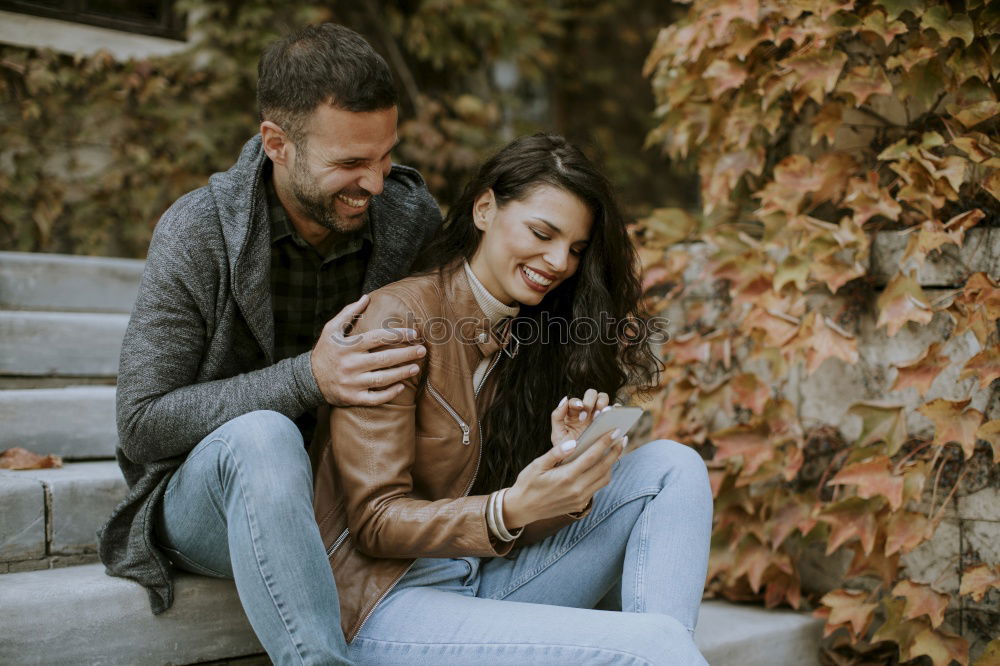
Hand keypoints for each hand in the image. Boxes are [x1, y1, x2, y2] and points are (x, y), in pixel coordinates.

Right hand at [310, 294, 426, 406]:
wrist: (308, 380)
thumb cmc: (324, 351)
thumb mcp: (331, 330)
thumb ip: (349, 313)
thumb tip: (366, 297)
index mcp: (348, 346)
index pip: (377, 338)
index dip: (397, 335)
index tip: (414, 333)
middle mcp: (351, 364)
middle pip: (384, 359)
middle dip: (405, 354)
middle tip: (422, 350)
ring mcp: (352, 383)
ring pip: (382, 379)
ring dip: (402, 373)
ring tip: (416, 367)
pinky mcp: (352, 398)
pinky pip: (374, 398)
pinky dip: (389, 394)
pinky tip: (401, 387)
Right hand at [503, 427, 626, 528]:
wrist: (522, 509)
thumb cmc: (528, 483)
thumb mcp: (537, 465)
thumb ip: (556, 453)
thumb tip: (573, 443)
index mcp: (566, 477)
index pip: (592, 456)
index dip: (605, 442)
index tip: (615, 431)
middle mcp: (577, 489)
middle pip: (604, 467)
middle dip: (615, 451)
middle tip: (622, 437)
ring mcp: (580, 498)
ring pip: (604, 478)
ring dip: (612, 463)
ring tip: (616, 448)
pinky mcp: (580, 504)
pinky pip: (598, 487)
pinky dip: (604, 474)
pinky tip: (604, 463)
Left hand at [549, 388, 610, 446]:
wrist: (581, 464)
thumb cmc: (566, 448)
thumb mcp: (558, 434)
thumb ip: (557, 416)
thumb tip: (564, 399)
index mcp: (572, 412)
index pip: (575, 401)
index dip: (578, 403)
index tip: (581, 414)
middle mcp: (586, 410)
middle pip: (591, 394)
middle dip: (591, 401)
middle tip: (591, 414)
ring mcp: (598, 414)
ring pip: (603, 398)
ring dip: (603, 402)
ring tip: (602, 415)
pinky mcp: (610, 420)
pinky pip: (616, 409)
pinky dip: (616, 409)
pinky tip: (615, 418)